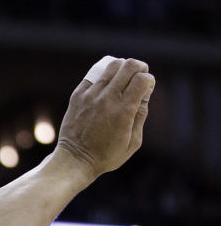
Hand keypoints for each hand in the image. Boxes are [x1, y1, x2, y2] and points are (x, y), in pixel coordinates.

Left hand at [56, 57, 154, 178]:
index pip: (142, 78)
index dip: (149, 80)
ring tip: (124, 78)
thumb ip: (141, 115)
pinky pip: (95, 74)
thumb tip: (145, 93)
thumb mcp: (133, 142)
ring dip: (123, 67)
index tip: (147, 88)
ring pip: (112, 65)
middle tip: (140, 76)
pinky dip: (105, 75)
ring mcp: (91, 95)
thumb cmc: (107, 155)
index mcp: (124, 110)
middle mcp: (108, 98)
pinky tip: (107, 84)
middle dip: (140, 67)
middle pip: (129, 65)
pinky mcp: (78, 95)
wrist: (75, 160)